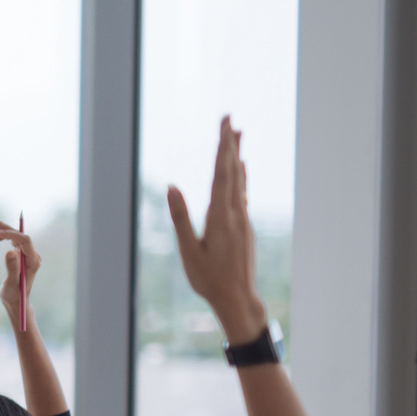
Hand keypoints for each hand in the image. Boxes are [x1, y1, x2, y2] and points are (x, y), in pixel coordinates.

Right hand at [0, 217, 39, 328]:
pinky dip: (3, 237)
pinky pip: (13, 242)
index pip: (25, 241)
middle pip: (20, 236)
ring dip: (2, 230)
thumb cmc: (14, 296)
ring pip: (15, 237)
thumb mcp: (11, 284)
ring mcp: (27, 255)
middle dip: (5, 228)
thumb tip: (11, 251)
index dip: (12, 234)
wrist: (16, 302)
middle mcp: (32, 256)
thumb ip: (12, 268)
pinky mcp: (21, 256)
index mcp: (32, 261)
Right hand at [168, 116, 265, 342]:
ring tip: (238, 133)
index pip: (222, 173)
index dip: (223, 146)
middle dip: (229, 143)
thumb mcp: (187, 251)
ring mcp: (242, 219)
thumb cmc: (208, 279)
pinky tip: (242, 168)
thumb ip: (180, 217)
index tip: (224, 124)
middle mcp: (235, 213)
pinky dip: (241, 175)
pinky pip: (243, 192)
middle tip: (229, 117)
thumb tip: (172, 187)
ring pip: (240, 180)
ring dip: (237, 155)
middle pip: (233, 170)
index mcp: (220, 217)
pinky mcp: (244, 226)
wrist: (238, 298)